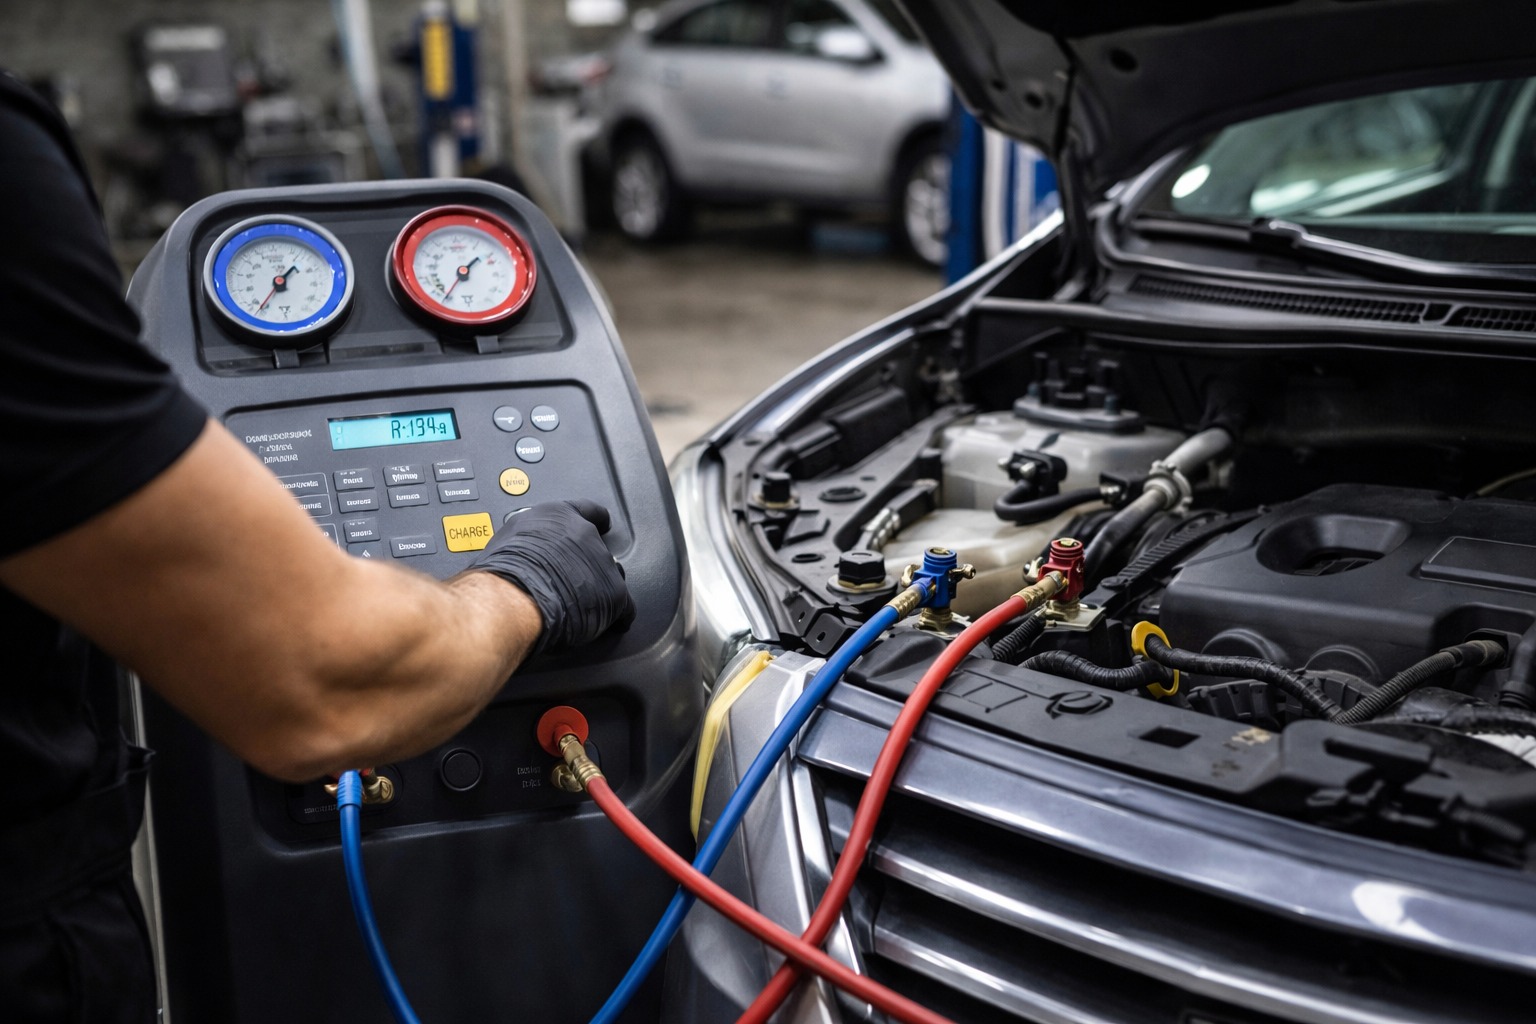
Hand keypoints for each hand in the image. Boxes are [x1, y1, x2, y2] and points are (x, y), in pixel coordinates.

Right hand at [466, 501, 633, 655]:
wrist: (510, 599)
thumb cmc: (501, 575)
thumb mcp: (506, 540)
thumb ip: (525, 541)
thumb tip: (522, 554)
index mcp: (557, 517)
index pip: (585, 510)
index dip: (595, 518)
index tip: (601, 521)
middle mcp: (583, 535)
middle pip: (598, 547)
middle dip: (589, 563)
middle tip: (575, 579)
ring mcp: (601, 563)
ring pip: (611, 575)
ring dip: (600, 587)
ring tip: (585, 603)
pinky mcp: (612, 594)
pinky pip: (625, 607)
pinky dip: (618, 616)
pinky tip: (612, 623)